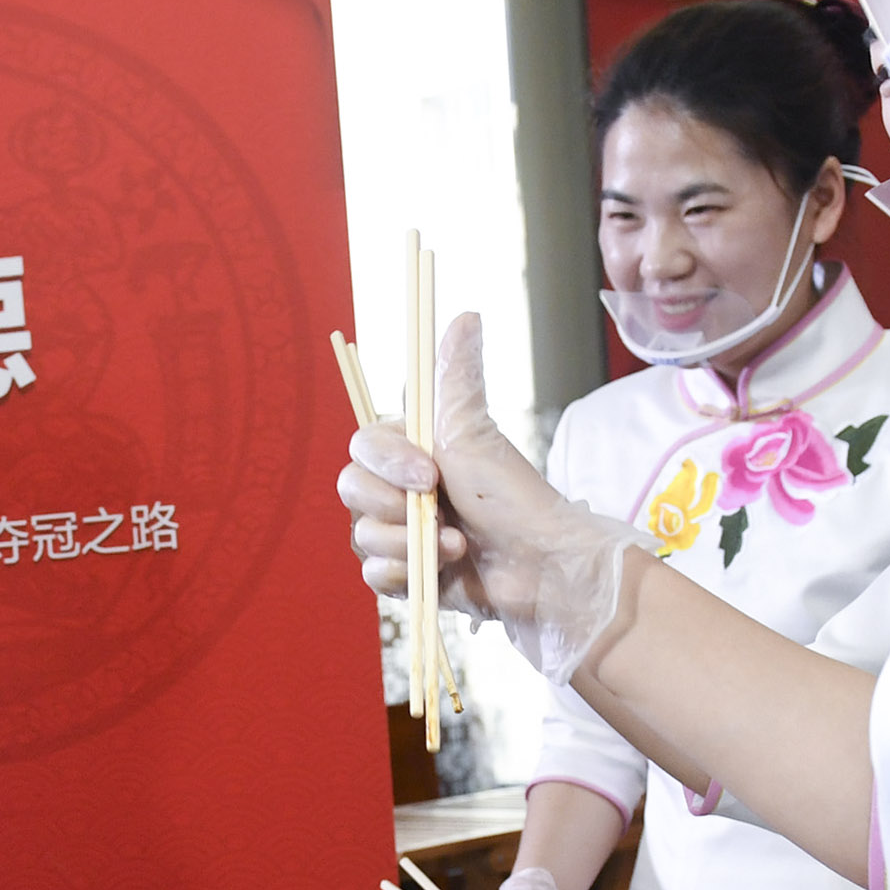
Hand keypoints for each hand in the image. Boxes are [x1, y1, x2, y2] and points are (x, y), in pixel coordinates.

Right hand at [334, 315, 648, 682]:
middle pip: (352, 491)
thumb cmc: (511, 497)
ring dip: (409, 544)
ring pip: (362, 535)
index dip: (389, 464)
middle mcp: (399, 490)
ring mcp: (400, 533)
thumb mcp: (474, 431)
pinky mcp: (406, 574)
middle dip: (395, 508)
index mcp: (410, 452)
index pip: (363, 447)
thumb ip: (456, 378)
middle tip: (442, 512)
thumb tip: (464, 314)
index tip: (431, 476)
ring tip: (455, 546)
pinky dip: (404, 574)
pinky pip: (374, 575)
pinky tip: (441, 570)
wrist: (537, 566)